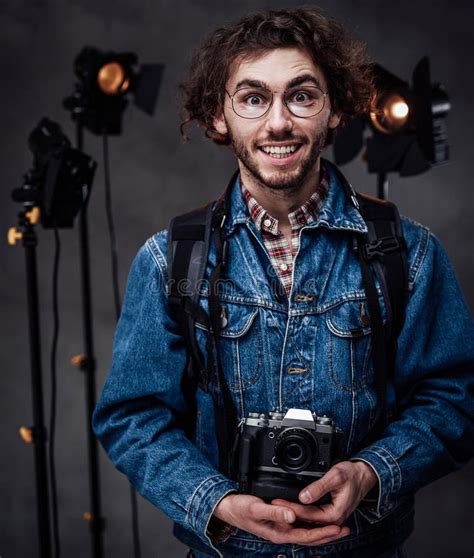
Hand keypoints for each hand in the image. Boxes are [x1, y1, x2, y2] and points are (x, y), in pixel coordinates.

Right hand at [213, 493, 348, 544]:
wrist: (229, 508)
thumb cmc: (241, 509)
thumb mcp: (257, 508)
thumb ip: (275, 512)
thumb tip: (292, 516)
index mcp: (279, 532)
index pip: (307, 536)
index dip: (323, 533)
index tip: (337, 528)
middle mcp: (282, 533)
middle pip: (310, 537)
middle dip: (328, 534)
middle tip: (346, 528)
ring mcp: (281, 529)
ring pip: (307, 533)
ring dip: (323, 531)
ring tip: (338, 526)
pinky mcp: (279, 522)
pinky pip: (300, 526)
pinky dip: (312, 524)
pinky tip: (317, 520)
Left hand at [272, 461, 377, 527]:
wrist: (363, 476)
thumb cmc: (352, 475)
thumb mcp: (335, 476)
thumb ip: (319, 487)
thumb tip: (303, 496)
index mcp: (334, 514)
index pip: (307, 514)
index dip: (290, 508)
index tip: (277, 502)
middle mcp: (333, 520)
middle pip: (305, 521)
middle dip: (287, 514)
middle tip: (271, 505)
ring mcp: (330, 519)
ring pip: (307, 522)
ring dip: (292, 517)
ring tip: (276, 509)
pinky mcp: (328, 515)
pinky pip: (312, 519)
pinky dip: (300, 516)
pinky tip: (289, 511)